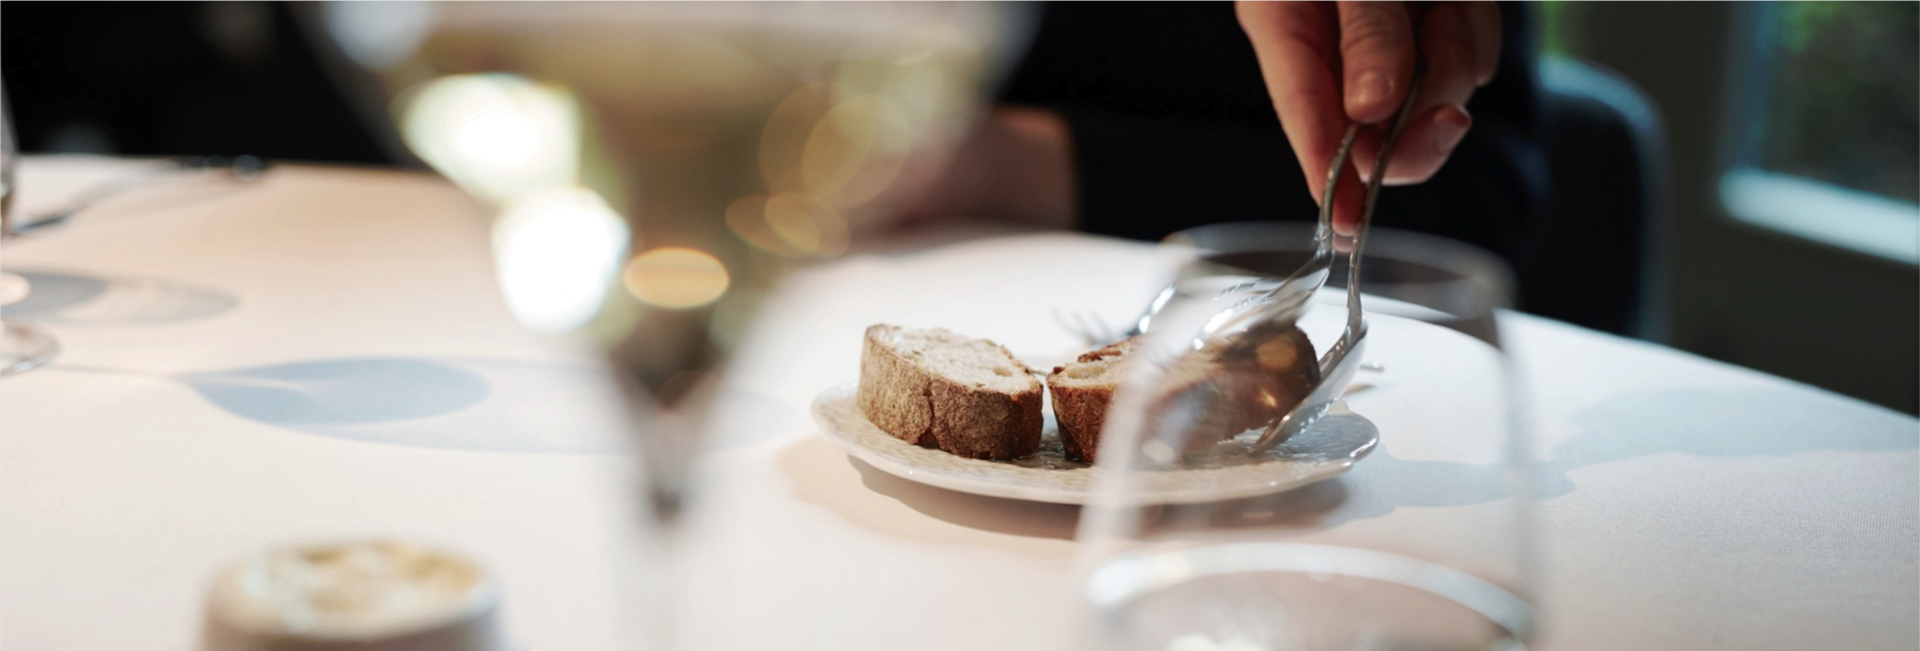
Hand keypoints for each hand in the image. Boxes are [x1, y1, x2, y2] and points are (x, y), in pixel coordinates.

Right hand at [1237, 1, 1499, 233]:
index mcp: (1287, 24)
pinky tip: (1455, 2)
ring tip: (1445, 6)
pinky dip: (1475, 31)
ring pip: (1435, 92)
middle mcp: (1335, 40)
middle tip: (1448, 117)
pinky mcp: (1432, 22)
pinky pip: (1469, 55)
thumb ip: (1364, 33)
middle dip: (1419, 122)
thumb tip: (1372, 108)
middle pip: (1377, 124)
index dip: (1327, 175)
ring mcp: (1389, 35)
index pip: (1303, 117)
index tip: (1347, 223)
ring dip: (1456, 55)